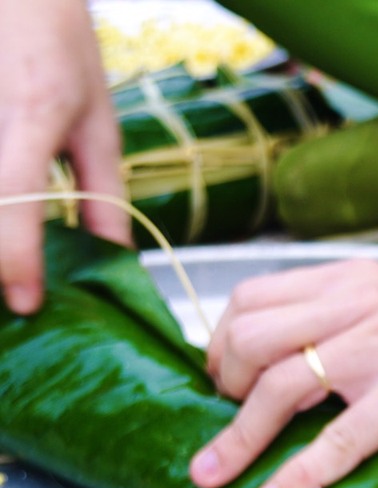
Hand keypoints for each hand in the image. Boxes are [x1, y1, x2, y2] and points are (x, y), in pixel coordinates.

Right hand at [0, 0, 130, 312]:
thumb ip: (102, 192)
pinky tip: (4, 221)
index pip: (13, 197)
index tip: (25, 301)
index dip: (16, 257)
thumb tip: (116, 258)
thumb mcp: (97, 117)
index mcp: (33, 111)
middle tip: (15, 290)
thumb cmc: (59, 44)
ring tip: (13, 259)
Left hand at [192, 260, 377, 487]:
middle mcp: (364, 300)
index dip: (222, 346)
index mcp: (354, 280)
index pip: (252, 299)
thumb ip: (340, 330)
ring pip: (283, 384)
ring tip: (218, 475)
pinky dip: (300, 473)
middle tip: (230, 431)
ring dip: (241, 438)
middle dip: (226, 391)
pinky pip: (340, 437)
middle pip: (252, 337)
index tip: (224, 389)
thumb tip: (265, 378)